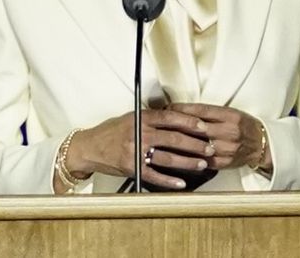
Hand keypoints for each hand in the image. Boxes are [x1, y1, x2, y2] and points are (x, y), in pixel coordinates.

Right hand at [63, 109, 215, 189]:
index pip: (171, 117)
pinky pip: (154, 175)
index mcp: (141, 118)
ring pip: (167, 157)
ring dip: (187, 162)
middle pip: (174, 138)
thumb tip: (178, 118)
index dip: (189, 122)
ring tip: (201, 163)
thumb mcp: (131, 117)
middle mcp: (139, 133)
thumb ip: (152, 118)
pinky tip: (181, 182)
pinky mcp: (131, 168)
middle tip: (209, 147)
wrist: (89, 148)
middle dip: (195, 144)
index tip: (203, 126)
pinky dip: (168, 180)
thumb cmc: (111, 132)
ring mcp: (135, 151)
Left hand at [169, 103, 270, 172]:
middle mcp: (229, 132)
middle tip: (162, 122)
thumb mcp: (230, 112)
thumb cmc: (243, 126)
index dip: (183, 109)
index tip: (169, 107)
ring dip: (180, 142)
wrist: (261, 144)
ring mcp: (227, 149)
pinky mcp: (224, 163)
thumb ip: (209, 113)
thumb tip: (184, 110)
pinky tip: (177, 155)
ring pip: (198, 146)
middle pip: (197, 128)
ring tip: (165, 138)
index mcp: (230, 116)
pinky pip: (202, 160)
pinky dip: (189, 157)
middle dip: (177, 125)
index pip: (202, 111)